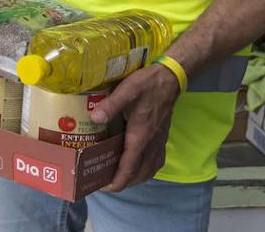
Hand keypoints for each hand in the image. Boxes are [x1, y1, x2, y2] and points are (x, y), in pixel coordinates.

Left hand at [90, 64, 180, 191]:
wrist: (170, 79)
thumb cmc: (147, 84)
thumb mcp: (126, 91)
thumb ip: (110, 105)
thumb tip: (94, 118)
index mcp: (141, 136)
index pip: (129, 167)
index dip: (117, 180)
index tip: (104, 187)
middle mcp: (152, 143)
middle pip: (139, 174)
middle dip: (124, 183)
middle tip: (105, 182)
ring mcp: (159, 141)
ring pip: (149, 170)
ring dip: (135, 178)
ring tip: (119, 177)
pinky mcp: (162, 137)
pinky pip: (156, 162)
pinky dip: (145, 169)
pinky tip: (136, 164)